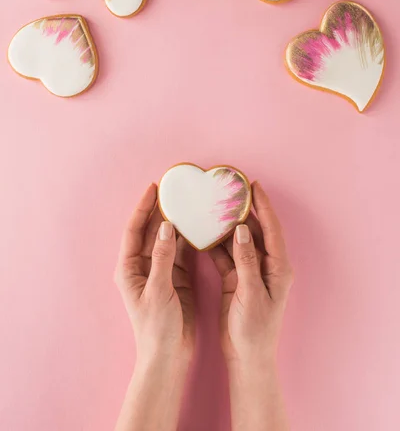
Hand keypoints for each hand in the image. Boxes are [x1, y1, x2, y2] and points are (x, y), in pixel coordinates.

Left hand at [114, 182, 194, 362]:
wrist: (169, 355)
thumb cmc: (156, 327)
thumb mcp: (158, 290)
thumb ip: (162, 257)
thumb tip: (167, 226)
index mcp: (130, 268)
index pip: (134, 230)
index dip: (142, 207)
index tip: (154, 188)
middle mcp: (143, 265)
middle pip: (151, 230)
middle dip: (161, 210)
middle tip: (175, 190)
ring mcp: (161, 270)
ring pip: (168, 239)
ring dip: (177, 222)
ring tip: (189, 202)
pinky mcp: (177, 277)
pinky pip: (183, 251)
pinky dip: (190, 238)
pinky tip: (199, 226)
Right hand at [209, 181, 293, 363]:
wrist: (246, 357)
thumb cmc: (254, 330)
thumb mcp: (250, 294)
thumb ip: (246, 261)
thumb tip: (241, 230)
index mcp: (277, 268)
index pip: (271, 229)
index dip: (263, 206)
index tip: (253, 186)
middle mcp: (266, 266)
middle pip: (254, 231)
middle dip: (243, 210)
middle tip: (230, 191)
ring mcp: (250, 272)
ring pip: (238, 241)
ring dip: (227, 225)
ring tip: (214, 206)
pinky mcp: (236, 279)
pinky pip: (226, 255)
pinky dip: (216, 244)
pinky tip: (205, 233)